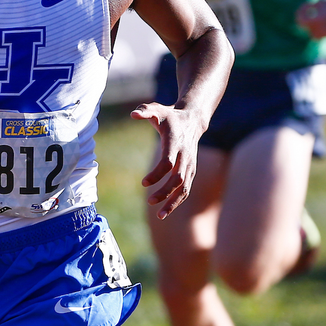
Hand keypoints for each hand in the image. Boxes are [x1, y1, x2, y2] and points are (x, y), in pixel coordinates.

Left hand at [132, 102, 202, 218]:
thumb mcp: (157, 109)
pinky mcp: (192, 171)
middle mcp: (185, 156)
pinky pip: (186, 189)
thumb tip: (133, 113)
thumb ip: (145, 111)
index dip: (157, 174)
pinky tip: (166, 211)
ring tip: (160, 215)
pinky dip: (178, 201)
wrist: (192, 120)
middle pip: (177, 179)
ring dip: (173, 202)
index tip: (144, 183)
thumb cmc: (169, 116)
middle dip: (165, 192)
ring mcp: (190, 165)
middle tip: (150, 201)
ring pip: (185, 188)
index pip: (168, 163)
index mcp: (176, 143)